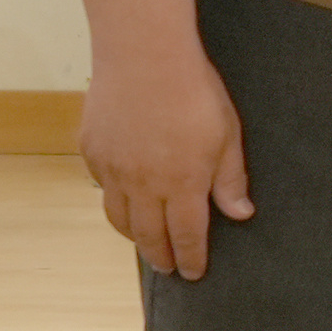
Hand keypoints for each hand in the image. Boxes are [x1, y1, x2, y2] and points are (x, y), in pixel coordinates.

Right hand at [79, 38, 251, 280]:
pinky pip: (101, 188)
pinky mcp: (91, 151)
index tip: (194, 273)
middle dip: (160, 256)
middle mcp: (143, 184)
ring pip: (118, 216)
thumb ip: (230, 179)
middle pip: (149, 234)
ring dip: (134, 235)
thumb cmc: (195, 92)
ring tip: (145, 243)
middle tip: (168, 269)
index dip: (191, 257)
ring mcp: (112, 169)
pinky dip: (114, 201)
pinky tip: (123, 201)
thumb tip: (240, 214)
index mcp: (182, 183)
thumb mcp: (227, 135)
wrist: (144, 57)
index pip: (186, 234)